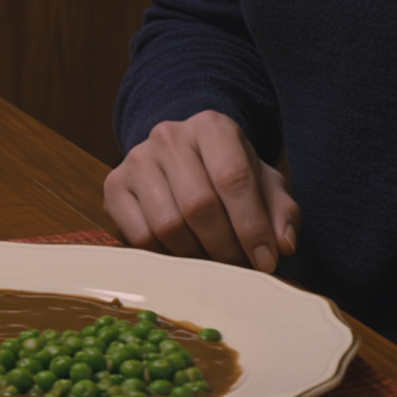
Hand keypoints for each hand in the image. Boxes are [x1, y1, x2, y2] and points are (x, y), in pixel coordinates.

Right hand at [103, 110, 299, 272]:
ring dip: (196, 257)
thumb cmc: (228, 174)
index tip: (266, 262)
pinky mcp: (114, 185)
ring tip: (213, 263)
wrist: (182, 157)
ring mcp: (137, 158)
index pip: (233, 178)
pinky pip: (140, 235)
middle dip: (225, 248)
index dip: (252, 226)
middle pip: (199, 205)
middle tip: (239, 270)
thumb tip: (282, 245)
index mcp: (211, 126)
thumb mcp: (264, 184)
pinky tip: (182, 253)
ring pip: (168, 224)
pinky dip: (165, 256)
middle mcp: (169, 135)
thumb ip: (280, 212)